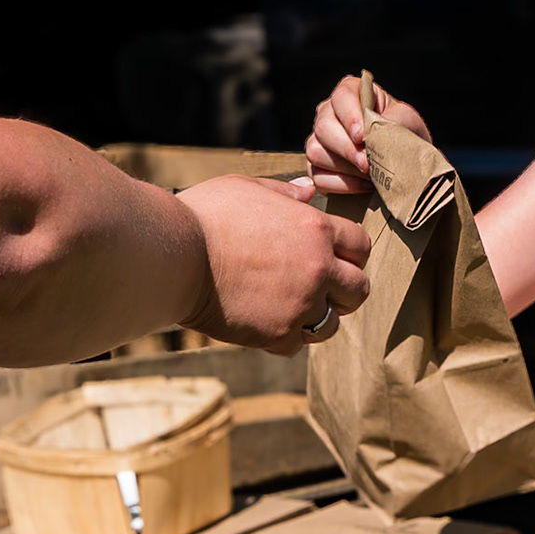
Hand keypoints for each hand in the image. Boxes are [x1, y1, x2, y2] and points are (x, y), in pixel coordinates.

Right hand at [176, 175, 371, 354]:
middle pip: (359, 290)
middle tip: (318, 290)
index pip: (361, 245)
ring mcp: (300, 304)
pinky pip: (295, 345)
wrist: (173, 257)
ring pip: (331, 325)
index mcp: (315, 228)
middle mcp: (317, 268)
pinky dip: (281, 338)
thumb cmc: (204, 216)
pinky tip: (261, 323)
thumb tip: (308, 193)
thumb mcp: (245, 188)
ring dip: (314, 319)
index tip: (330, 258)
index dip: (349, 253)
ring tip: (287, 310)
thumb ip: (283, 192)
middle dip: (342, 291)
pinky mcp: (277, 334)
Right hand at [306, 74, 431, 194]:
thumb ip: (393, 120)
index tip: (362, 136)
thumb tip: (373, 134)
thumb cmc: (404, 135)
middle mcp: (328, 114)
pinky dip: (344, 185)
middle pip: (324, 127)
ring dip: (346, 167)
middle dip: (347, 148)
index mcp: (351, 94)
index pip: (342, 97)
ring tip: (371, 174)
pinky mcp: (317, 169)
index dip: (350, 116)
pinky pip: (320, 178)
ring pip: (316, 152)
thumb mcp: (407, 121)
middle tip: (368, 163)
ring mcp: (319, 142)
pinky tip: (365, 185)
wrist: (407, 163)